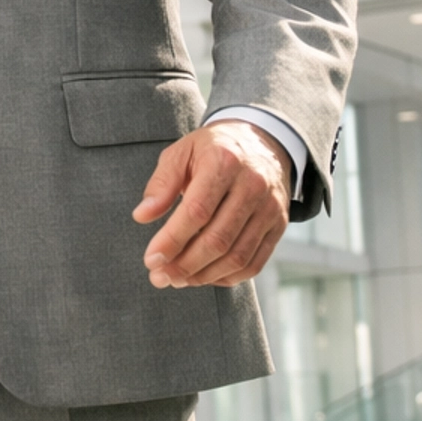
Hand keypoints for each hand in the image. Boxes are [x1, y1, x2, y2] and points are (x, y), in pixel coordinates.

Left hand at [134, 121, 291, 288]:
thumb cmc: (213, 150)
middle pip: (218, 239)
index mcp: (224, 162)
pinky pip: (254, 263)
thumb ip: (161, 184)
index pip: (197, 211)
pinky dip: (227, 277)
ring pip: (237, 256)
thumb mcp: (182, 152)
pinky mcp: (279, 225)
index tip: (151, 259)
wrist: (261, 141)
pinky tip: (203, 276)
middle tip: (160, 276)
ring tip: (177, 279)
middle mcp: (252, 185)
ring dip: (203, 276)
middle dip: (184, 265)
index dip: (172, 240)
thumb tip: (142, 216)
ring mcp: (270, 207)